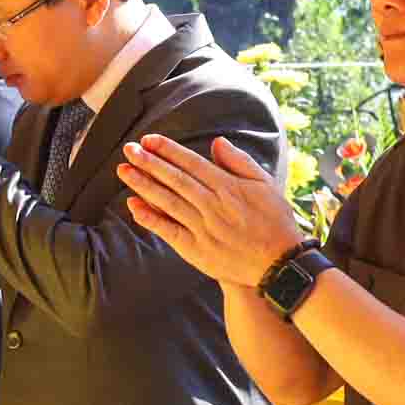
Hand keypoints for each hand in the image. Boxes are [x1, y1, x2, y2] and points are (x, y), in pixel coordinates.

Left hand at [115, 133, 308, 290]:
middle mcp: (213, 206)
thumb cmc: (275, 221)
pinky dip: (150, 219)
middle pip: (175, 179)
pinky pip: (169, 231)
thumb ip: (239, 162)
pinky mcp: (197, 250)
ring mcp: (203, 228)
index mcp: (228, 187)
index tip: (149, 140)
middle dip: (149, 163)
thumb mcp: (265, 185)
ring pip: (168, 202)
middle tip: (128, 149)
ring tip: (124, 170)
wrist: (280, 264)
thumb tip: (216, 142)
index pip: (191, 164)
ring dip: (143, 185)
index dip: (168, 151)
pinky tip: (133, 206)